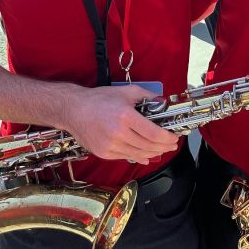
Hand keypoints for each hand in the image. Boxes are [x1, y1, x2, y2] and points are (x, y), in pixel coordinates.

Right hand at [64, 84, 178, 164]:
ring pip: (139, 155)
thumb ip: (147, 96)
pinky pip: (127, 157)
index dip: (167, 138)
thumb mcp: (126, 91)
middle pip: (149, 146)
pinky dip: (139, 156)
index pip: (153, 133)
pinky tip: (146, 154)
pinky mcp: (104, 153)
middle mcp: (118, 133)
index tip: (174, 137)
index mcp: (125, 116)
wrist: (74, 110)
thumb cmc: (99, 99)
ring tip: (161, 149)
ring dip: (154, 153)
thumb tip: (162, 103)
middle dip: (164, 147)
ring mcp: (110, 146)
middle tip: (171, 144)